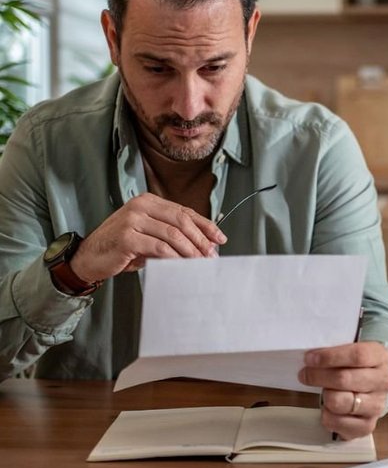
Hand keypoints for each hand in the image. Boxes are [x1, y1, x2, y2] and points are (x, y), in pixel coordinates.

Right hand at [71, 193, 226, 282]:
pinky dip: (175, 258)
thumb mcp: (149, 236)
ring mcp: (132, 220)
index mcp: (148, 201)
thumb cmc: (121, 248)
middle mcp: (141, 206)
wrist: (88, 258)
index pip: (184, 211)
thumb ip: (171, 235)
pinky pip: (159, 248)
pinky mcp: (127, 237)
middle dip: (201, 239)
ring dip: (191, 251)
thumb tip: (205, 244)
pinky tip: (182, 266)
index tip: (220, 238)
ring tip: (200, 263)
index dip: (205, 225)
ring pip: (173, 234)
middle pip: (182, 221)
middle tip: (211, 255)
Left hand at [299, 341, 387, 439]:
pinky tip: (328, 408)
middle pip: (344, 378)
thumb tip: (310, 356)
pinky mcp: (367, 425)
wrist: (369, 392)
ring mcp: (377, 405)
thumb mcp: (349, 352)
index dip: (331, 357)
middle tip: (304, 374)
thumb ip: (334, 351)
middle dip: (318, 376)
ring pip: (339, 401)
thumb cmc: (353, 369)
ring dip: (324, 396)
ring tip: (324, 392)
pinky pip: (336, 421)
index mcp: (381, 357)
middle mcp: (383, 381)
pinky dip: (326, 415)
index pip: (358, 355)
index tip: (310, 358)